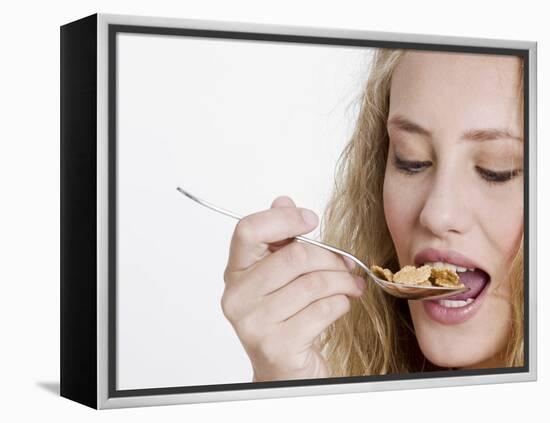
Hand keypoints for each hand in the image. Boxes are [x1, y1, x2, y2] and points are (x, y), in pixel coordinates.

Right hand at [221, 196, 365, 381]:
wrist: (285, 372)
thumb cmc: (285, 319)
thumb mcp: (280, 277)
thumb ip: (280, 239)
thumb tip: (283, 200)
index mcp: (235, 273)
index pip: (248, 230)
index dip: (283, 218)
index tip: (310, 219)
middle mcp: (237, 297)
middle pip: (294, 256)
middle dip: (331, 257)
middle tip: (347, 263)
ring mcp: (254, 323)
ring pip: (314, 283)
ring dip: (343, 281)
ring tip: (351, 284)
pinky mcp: (277, 345)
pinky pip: (323, 309)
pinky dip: (342, 303)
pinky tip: (342, 305)